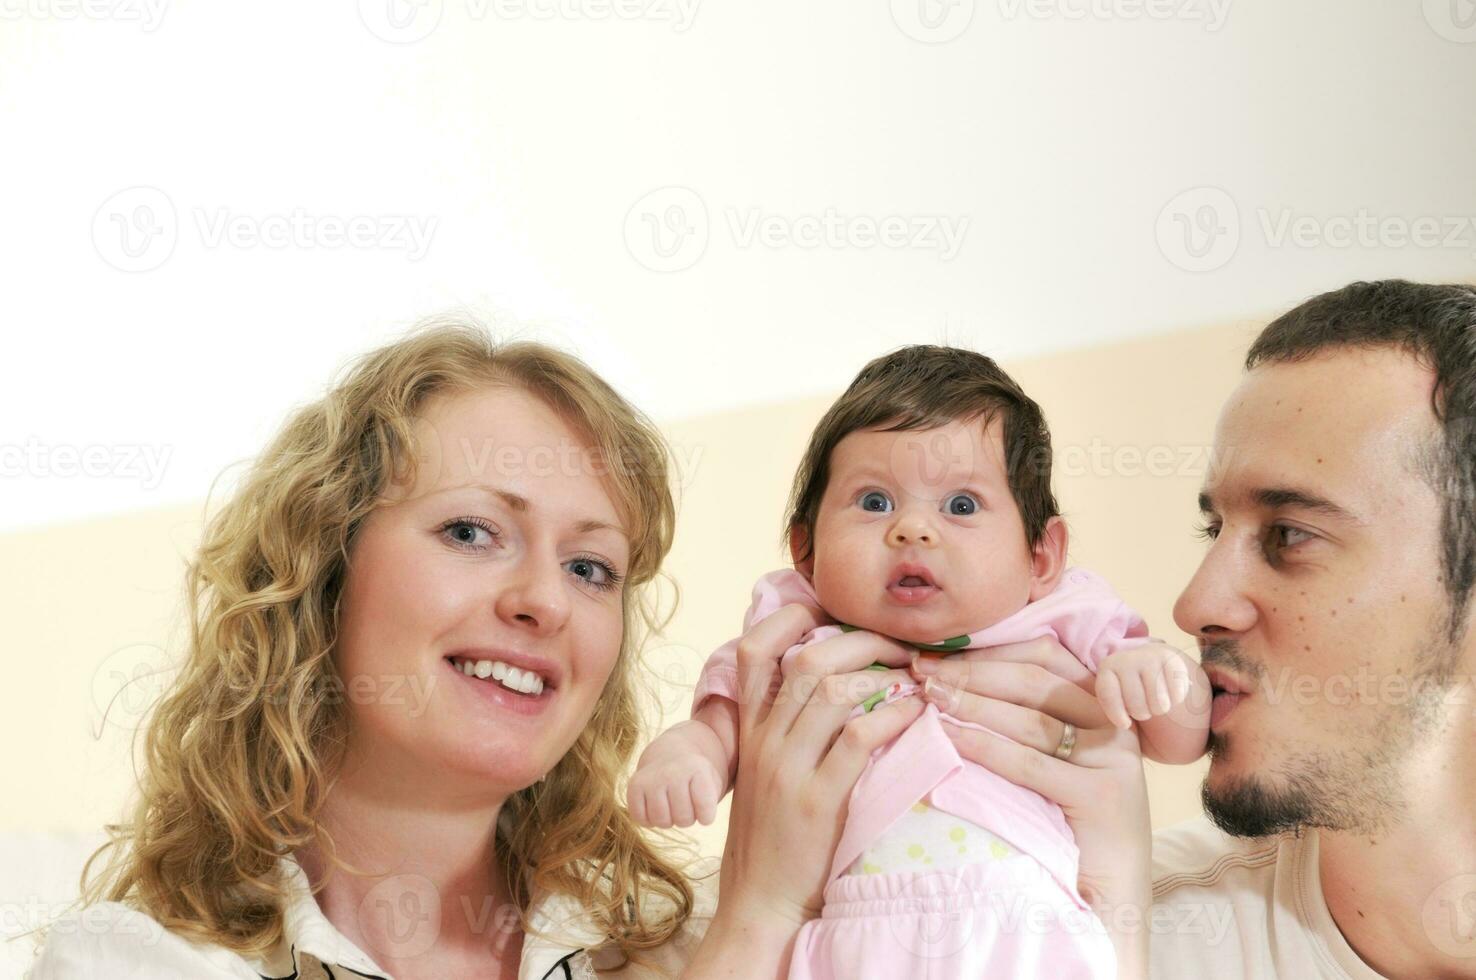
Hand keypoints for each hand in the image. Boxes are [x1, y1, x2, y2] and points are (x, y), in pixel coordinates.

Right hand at [628, 750, 724, 827]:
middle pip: (683, 818)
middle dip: (687, 818)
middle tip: (686, 805)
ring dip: (668, 820)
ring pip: (661, 821)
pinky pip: (640, 818)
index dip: (706, 816)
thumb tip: (704, 819)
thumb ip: (712, 801)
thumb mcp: (713, 782)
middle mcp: (672, 771)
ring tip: (672, 806)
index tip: (705, 809)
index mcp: (697, 768)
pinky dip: (649, 819)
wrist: (669, 754)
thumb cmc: (695, 777)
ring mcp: (651, 778)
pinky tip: (655, 806)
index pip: (705, 810)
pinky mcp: (634, 786)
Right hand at [686, 605, 921, 978]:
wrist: (761, 900)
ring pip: (831, 689)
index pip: (752, 651)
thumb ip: (784, 728)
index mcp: (749, 730)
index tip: (826, 611)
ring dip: (882, 673)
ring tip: (916, 674)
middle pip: (807, 659)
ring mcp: (787, 768)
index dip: (788, 618)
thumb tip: (831, 682)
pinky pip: (856, 738)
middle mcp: (764, 741)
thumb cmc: (773, 834)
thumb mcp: (764, 772)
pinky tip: (916, 713)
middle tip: (897, 643)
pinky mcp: (816, 800)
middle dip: (859, 640)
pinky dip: (892, 716)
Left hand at [911, 636, 1151, 976]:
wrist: (1105, 899)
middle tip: (921, 671)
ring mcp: (1113, 759)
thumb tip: (957, 675)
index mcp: (1105, 704)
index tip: (940, 652)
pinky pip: (1029, 763)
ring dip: (971, 703)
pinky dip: (984, 746)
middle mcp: (1115, 725)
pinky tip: (948, 738)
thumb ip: (1028, 715)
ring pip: (1031, 718)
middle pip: (1035, 679)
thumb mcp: (1055, 758)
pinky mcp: (1101, 796)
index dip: (992, 649)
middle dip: (972, 672)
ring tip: (927, 697)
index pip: (1047, 654)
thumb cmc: (1067, 823)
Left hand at [1095, 642, 1194, 730]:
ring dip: (1158, 709)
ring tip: (1155, 703)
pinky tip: (1169, 694)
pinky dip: (1175, 700)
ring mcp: (1150, 658)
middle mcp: (1127, 659)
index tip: (1125, 724)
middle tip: (1143, 709)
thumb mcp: (1113, 694)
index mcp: (1107, 667)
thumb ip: (1110, 706)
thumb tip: (1122, 723)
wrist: (1151, 662)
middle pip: (1136, 704)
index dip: (1117, 715)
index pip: (1108, 696)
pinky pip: (1177, 694)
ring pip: (1158, 702)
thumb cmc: (1128, 687)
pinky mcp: (1172, 661)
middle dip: (1141, 713)